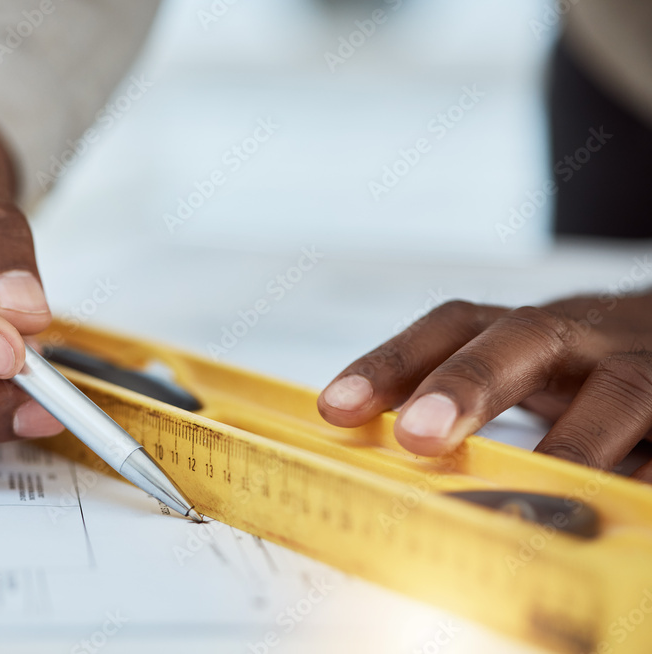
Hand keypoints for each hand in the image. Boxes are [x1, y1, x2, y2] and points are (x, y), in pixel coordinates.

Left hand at [317, 295, 651, 480]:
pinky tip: (614, 508)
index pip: (451, 327)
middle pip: (525, 340)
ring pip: (619, 392)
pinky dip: (644, 474)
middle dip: (467, 385)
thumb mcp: (522, 368)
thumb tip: (375, 446)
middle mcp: (584, 334)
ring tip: (529, 494)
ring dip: (570, 444)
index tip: (337, 407)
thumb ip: (464, 401)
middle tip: (419, 436)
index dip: (393, 362)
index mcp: (526, 328)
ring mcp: (645, 365)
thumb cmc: (584, 366)